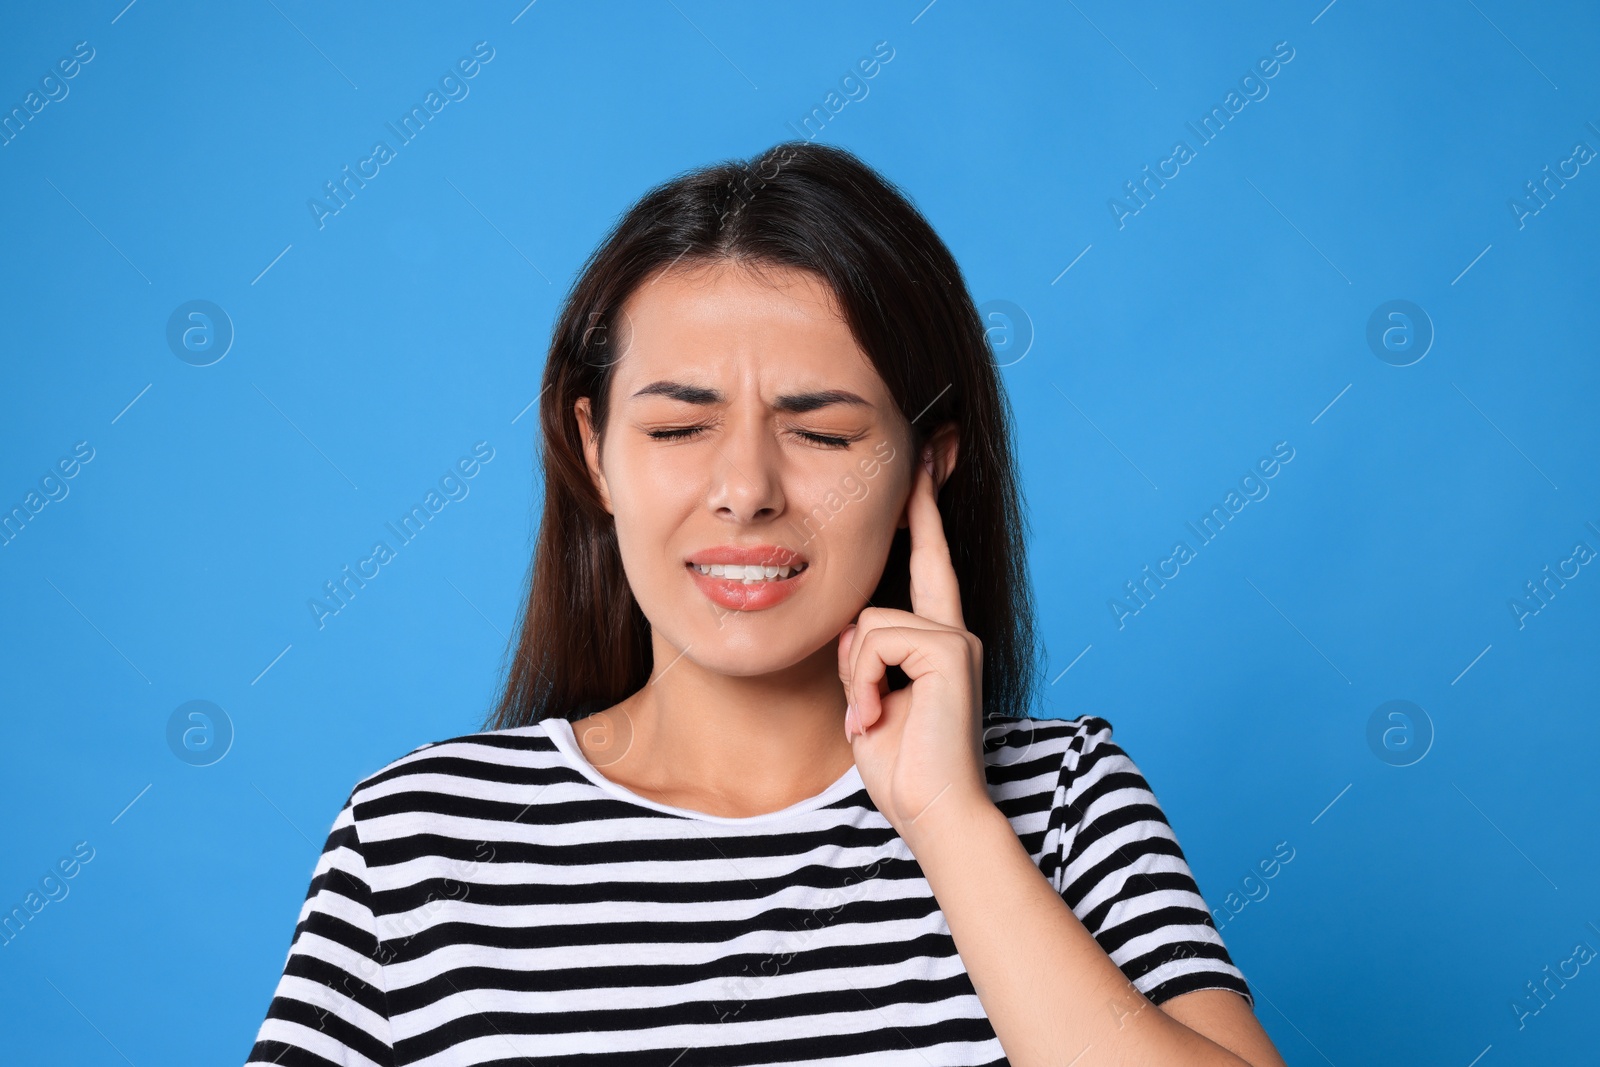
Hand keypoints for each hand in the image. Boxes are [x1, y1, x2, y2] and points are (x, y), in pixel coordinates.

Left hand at [837, 442, 991, 845]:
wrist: (936, 813)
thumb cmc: (902, 768)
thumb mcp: (871, 698)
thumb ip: (866, 655)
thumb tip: (855, 624)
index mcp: (937, 642)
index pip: (929, 564)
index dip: (926, 513)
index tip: (927, 461)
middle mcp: (955, 631)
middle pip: (919, 558)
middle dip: (921, 503)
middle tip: (929, 450)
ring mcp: (956, 637)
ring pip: (867, 621)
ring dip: (853, 675)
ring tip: (870, 717)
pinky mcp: (950, 650)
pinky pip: (874, 640)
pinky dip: (861, 682)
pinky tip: (876, 718)